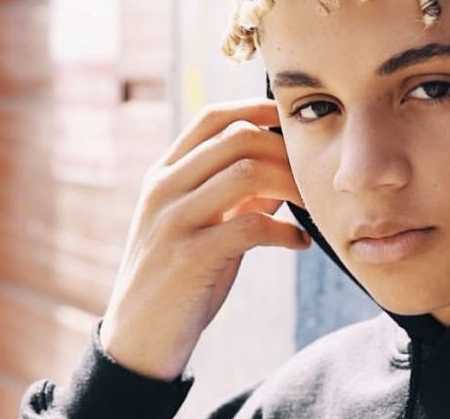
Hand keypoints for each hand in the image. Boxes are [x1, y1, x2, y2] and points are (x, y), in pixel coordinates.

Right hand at [99, 99, 310, 380]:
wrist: (138, 340)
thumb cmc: (179, 278)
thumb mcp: (201, 226)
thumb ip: (233, 195)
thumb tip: (280, 168)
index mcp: (164, 174)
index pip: (212, 118)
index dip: (257, 109)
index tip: (292, 121)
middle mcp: (164, 189)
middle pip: (237, 138)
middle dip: (284, 151)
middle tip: (310, 175)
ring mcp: (173, 221)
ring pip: (246, 173)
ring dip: (290, 186)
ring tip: (309, 206)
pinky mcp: (189, 257)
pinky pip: (251, 226)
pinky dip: (286, 232)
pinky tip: (299, 243)